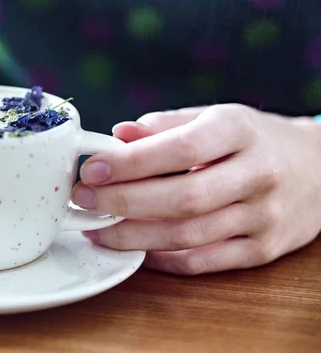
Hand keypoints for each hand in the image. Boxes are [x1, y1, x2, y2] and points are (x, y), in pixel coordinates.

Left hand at [72, 104, 320, 274]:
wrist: (318, 168)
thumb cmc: (253, 139)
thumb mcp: (215, 118)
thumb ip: (166, 126)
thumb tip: (116, 135)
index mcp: (240, 130)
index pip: (180, 149)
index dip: (131, 163)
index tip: (91, 170)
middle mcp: (257, 174)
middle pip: (181, 198)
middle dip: (122, 203)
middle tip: (82, 201)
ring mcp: (263, 216)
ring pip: (188, 235)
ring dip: (133, 237)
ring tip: (96, 229)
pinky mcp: (263, 249)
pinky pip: (203, 261)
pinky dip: (162, 258)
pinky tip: (133, 248)